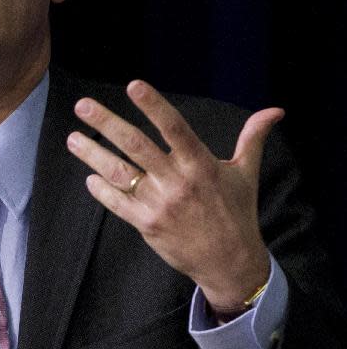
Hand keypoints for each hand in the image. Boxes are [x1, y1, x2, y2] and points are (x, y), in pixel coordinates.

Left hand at [65, 80, 283, 308]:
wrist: (231, 263)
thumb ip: (253, 138)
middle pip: (136, 146)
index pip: (175, 127)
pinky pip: (117, 203)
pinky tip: (88, 176)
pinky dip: (101, 190)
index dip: (154, 106)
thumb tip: (275, 110)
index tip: (133, 85)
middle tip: (82, 105)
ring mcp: (159, 204)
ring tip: (72, 137)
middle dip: (107, 124)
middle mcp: (178, 182)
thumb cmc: (237, 213)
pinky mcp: (147, 224)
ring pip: (119, 173)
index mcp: (201, 164)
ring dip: (92, 154)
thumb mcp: (247, 174)